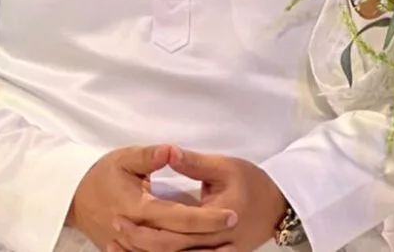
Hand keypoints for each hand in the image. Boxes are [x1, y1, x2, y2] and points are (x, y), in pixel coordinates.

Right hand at [67, 145, 236, 251]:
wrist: (73, 195)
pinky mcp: (124, 251)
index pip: (176, 216)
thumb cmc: (103, 173)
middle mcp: (131, 230)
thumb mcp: (124, 158)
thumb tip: (171, 150)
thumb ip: (149, 156)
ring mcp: (125, 245)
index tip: (232, 213)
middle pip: (172, 242)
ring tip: (226, 249)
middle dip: (205, 239)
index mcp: (134, 206)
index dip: (205, 218)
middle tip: (234, 230)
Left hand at [109, 149, 287, 251]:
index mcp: (219, 217)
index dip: (145, 226)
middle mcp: (219, 242)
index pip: (176, 228)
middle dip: (140, 243)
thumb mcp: (225, 166)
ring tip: (120, 247)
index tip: (120, 216)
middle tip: (115, 232)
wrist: (279, 206)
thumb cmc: (252, 183)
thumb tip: (167, 151)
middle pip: (172, 251)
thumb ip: (193, 162)